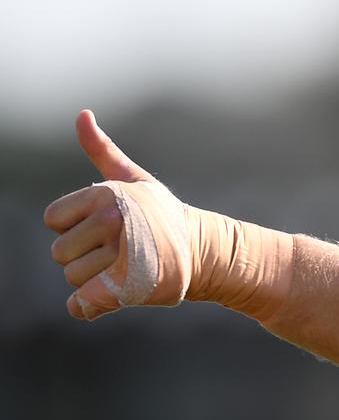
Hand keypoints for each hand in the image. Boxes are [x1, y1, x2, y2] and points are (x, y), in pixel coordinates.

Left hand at [44, 110, 193, 319]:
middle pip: (61, 251)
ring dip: (94, 277)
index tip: (104, 226)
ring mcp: (119, 256)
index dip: (74, 225)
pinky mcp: (125, 288)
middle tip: (119, 249)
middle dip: (85, 254)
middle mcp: (111, 222)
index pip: (53, 219)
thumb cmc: (163, 215)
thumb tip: (82, 114)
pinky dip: (90, 305)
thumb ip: (101, 150)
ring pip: (73, 277)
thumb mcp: (134, 179)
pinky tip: (111, 292)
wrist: (206, 251)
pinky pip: (81, 303)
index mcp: (106, 196)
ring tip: (125, 267)